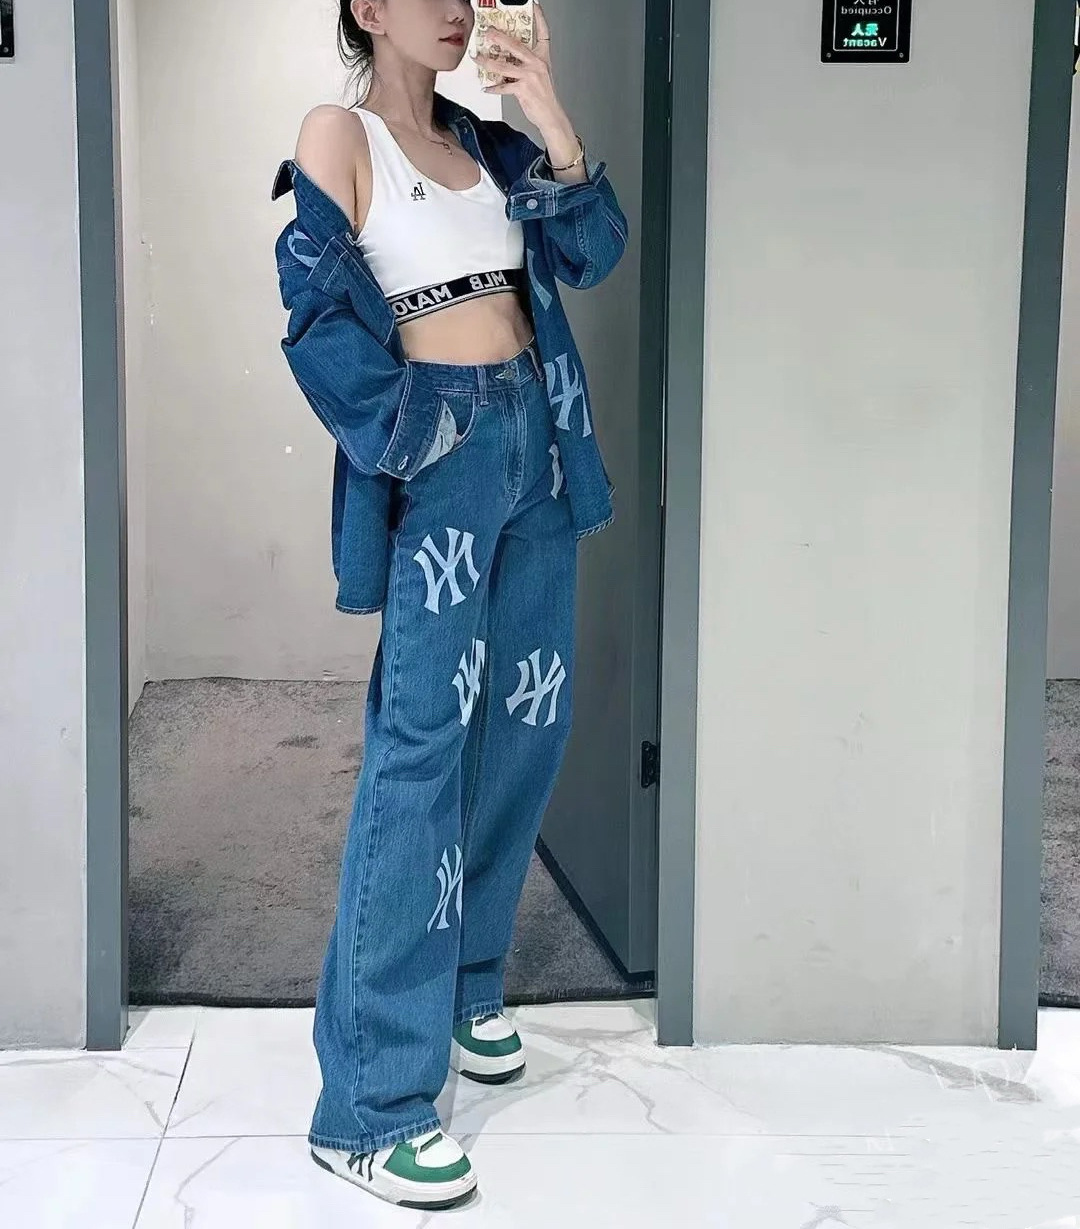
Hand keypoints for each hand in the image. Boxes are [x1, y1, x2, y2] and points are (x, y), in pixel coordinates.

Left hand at [472, 4, 575, 156]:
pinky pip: (503, 86)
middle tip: (487, 32)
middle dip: (499, 37)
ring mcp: (530, 76)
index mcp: (542, 58)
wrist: (551, 116)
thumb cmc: (544, 97)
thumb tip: (506, 60)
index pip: (544, 33)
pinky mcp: (523, 89)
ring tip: (478, 58)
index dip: (539, 18)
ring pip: (504, 66)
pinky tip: (486, 88)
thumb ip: (525, 65)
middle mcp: (536, 64)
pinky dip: (493, 88)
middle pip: (515, 45)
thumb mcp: (539, 75)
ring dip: (487, 62)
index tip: (535, 6)